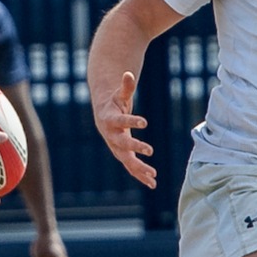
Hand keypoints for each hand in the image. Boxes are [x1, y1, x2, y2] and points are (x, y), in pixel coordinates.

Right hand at [93, 70, 155, 188]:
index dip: (132, 121)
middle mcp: (111, 136)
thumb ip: (125, 86)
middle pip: (122, 144)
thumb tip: (127, 73)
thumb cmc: (113, 103)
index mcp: (110, 120)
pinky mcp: (122, 154)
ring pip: (126, 160)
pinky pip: (131, 166)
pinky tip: (153, 183)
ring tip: (154, 175)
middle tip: (150, 150)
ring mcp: (115, 147)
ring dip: (139, 168)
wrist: (103, 115)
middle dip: (135, 147)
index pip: (121, 121)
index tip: (145, 121)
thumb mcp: (119, 94)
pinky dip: (141, 175)